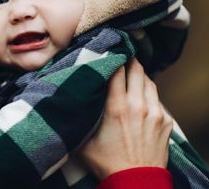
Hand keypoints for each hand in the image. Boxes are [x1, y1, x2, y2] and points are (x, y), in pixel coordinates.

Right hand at [79, 59, 172, 179]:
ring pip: (149, 81)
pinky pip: (157, 98)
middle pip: (136, 69)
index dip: (111, 57)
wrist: (135, 181)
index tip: (105, 52)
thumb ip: (77, 117)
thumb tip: (62, 101)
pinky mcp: (165, 121)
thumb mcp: (83, 139)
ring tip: (129, 74)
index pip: (117, 69)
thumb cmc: (106, 162)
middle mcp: (137, 105)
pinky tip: (139, 96)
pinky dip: (147, 92)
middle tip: (118, 57)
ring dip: (139, 75)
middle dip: (127, 61)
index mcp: (116, 107)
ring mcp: (154, 112)